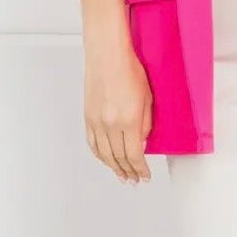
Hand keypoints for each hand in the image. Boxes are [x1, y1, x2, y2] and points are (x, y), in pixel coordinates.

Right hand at [82, 23, 153, 184]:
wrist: (107, 55)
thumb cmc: (130, 69)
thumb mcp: (148, 98)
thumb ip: (145, 124)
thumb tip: (142, 143)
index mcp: (129, 120)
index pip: (135, 155)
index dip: (140, 169)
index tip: (145, 176)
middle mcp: (110, 124)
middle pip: (119, 158)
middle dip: (128, 172)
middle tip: (134, 180)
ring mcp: (96, 122)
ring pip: (104, 154)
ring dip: (113, 167)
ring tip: (121, 175)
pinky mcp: (87, 117)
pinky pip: (92, 143)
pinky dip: (99, 155)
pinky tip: (106, 160)